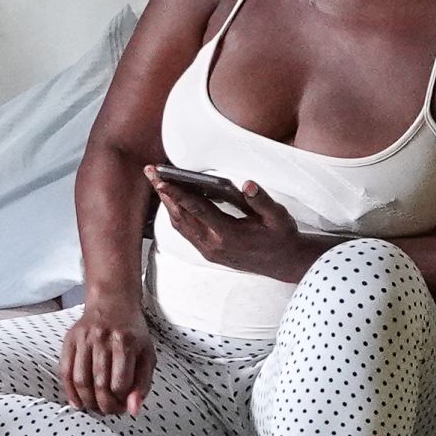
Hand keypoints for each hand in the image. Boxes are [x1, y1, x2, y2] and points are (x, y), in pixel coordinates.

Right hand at [64, 299, 153, 415]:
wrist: (112, 303)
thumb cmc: (132, 332)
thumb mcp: (147, 355)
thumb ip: (143, 384)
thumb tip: (133, 409)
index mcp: (126, 343)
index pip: (121, 384)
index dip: (121, 402)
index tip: (123, 407)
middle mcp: (104, 339)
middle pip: (99, 385)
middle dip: (104, 406)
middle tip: (108, 411)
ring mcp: (84, 339)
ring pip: (81, 381)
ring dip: (87, 402)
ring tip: (95, 407)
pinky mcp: (70, 340)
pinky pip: (65, 371)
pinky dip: (69, 391)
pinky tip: (77, 401)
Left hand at [157, 174, 312, 283]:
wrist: (284, 263)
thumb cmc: (281, 237)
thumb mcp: (278, 217)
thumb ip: (261, 200)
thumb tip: (247, 185)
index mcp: (229, 235)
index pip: (197, 210)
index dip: (178, 193)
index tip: (162, 180)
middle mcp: (214, 245)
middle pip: (181, 216)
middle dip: (164, 193)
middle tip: (150, 171)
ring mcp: (209, 251)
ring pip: (180, 225)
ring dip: (167, 203)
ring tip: (157, 181)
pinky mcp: (209, 253)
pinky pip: (186, 232)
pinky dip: (177, 214)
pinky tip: (173, 200)